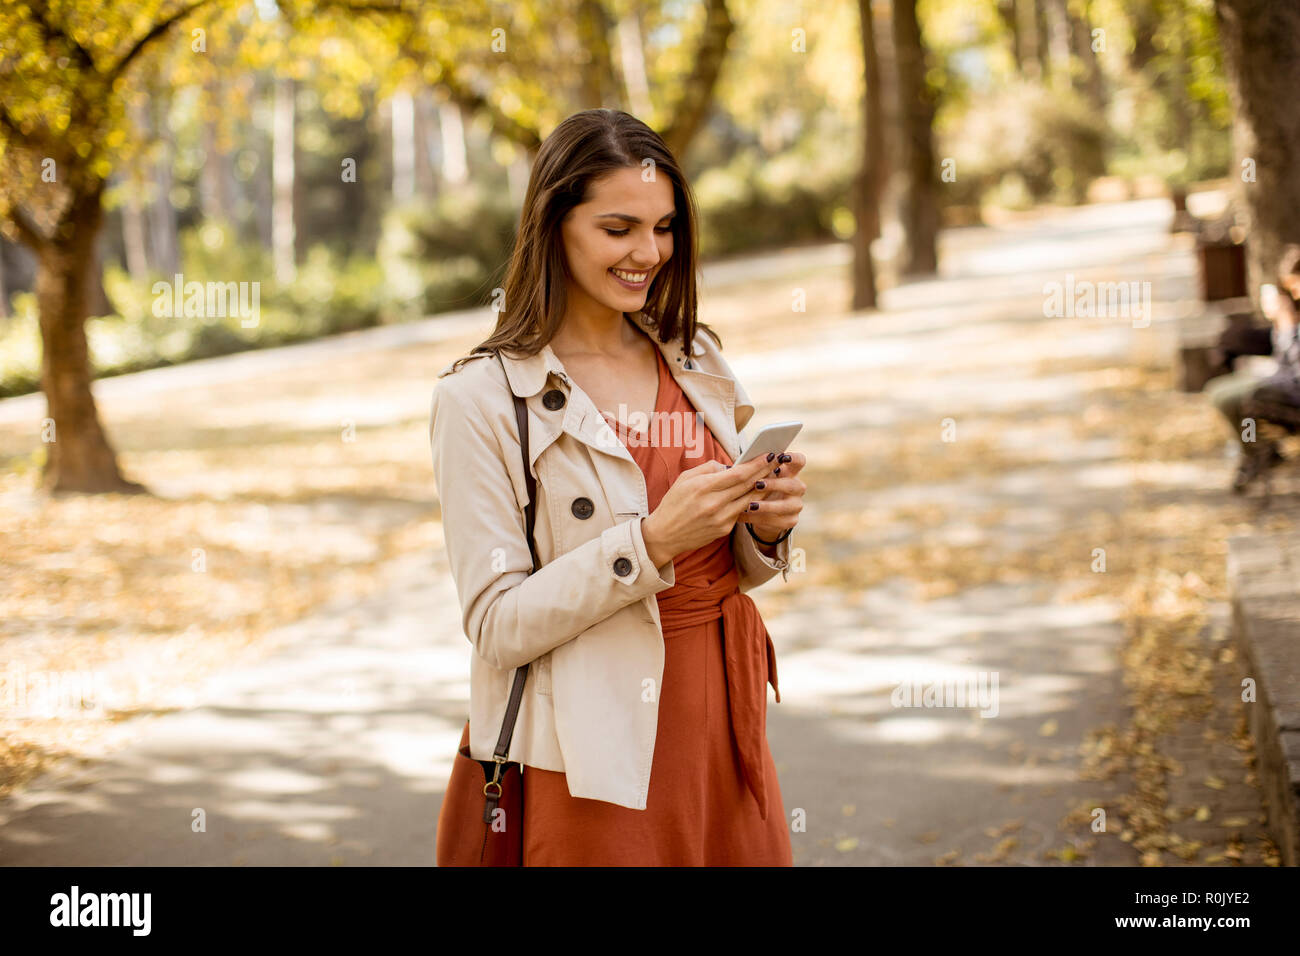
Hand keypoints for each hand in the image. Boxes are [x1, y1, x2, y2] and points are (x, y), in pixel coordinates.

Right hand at [642, 455, 774, 565]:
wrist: (664, 535)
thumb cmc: (674, 503)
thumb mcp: (685, 479)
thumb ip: (709, 469)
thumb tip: (730, 466)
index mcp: (703, 487)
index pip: (738, 473)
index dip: (756, 464)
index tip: (768, 454)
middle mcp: (714, 504)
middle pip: (747, 485)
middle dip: (765, 471)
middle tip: (778, 461)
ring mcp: (720, 519)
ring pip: (749, 500)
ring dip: (763, 487)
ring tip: (773, 475)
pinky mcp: (724, 530)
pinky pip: (742, 512)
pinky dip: (751, 502)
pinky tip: (759, 493)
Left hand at [743, 452, 805, 540]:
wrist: (763, 513)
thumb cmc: (759, 488)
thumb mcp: (758, 477)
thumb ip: (752, 471)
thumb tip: (728, 468)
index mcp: (790, 472)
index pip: (800, 461)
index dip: (794, 458)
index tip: (782, 457)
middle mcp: (797, 488)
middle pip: (792, 485)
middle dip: (775, 484)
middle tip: (758, 484)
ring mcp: (796, 505)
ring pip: (785, 506)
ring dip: (767, 505)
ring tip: (750, 505)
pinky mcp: (790, 521)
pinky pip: (775, 521)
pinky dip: (758, 518)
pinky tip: (743, 516)